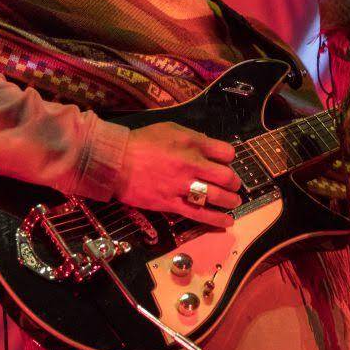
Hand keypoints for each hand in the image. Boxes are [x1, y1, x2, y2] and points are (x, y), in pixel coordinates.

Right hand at [116, 122, 240, 227]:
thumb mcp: (169, 129)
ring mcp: (181, 186)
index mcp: (191, 143)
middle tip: (233, 185)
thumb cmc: (141, 142)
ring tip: (233, 202)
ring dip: (230, 201)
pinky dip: (216, 219)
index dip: (229, 159)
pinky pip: (199, 214)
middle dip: (234, 182)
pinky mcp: (171, 203)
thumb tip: (208, 146)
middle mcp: (190, 164)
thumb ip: (192, 137)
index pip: (226, 153)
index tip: (225, 163)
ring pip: (216, 196)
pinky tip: (227, 221)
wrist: (115, 161)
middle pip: (226, 176)